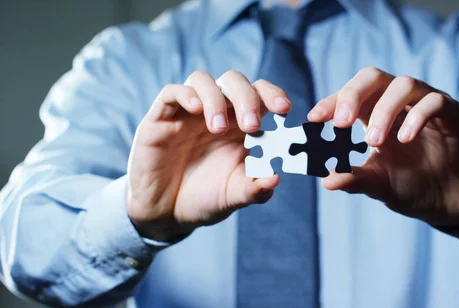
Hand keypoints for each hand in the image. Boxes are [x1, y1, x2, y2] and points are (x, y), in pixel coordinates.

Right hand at [126, 71, 291, 240]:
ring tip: (218, 129)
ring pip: (203, 80)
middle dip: (247, 98)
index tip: (284, 110)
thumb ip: (255, 189)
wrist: (167, 215)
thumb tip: (275, 178)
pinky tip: (196, 110)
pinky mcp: (161, 119)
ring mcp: (187, 113)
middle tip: (252, 126)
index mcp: (240, 126)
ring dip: (216, 99)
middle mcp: (216, 113)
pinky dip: (186, 95)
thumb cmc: (205, 199)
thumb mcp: (234, 198)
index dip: (273, 94)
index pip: (260, 94)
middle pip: (234, 82)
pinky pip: (171, 93)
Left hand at [308, 67, 458, 226]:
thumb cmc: (413, 186)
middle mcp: (399, 103)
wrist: (452, 202)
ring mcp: (427, 104)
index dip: (331, 101)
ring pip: (404, 83)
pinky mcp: (455, 113)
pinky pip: (435, 101)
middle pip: (373, 76)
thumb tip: (325, 180)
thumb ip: (355, 179)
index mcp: (375, 114)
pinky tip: (404, 139)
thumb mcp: (379, 185)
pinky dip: (417, 116)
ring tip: (374, 141)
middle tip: (340, 122)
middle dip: (353, 94)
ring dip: (385, 109)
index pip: (350, 95)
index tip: (314, 119)